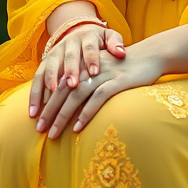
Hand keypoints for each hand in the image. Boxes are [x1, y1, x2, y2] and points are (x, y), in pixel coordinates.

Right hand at [29, 22, 125, 118]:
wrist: (78, 31)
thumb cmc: (99, 41)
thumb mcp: (109, 37)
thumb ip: (115, 43)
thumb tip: (121, 53)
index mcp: (87, 37)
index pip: (90, 47)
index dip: (92, 59)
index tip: (95, 72)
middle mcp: (69, 43)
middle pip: (69, 57)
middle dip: (70, 71)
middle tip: (72, 86)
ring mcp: (55, 52)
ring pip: (49, 68)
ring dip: (47, 85)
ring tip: (48, 103)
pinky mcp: (44, 62)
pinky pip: (38, 78)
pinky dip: (35, 94)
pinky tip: (34, 111)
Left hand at [35, 43, 163, 138]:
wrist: (151, 55)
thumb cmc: (125, 66)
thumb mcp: (102, 70)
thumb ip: (86, 80)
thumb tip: (69, 102)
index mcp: (83, 63)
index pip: (58, 82)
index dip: (45, 99)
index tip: (36, 117)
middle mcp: (90, 67)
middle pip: (63, 90)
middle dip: (49, 110)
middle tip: (39, 129)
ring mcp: (104, 74)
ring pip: (76, 95)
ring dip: (62, 115)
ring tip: (52, 133)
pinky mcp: (118, 81)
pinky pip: (98, 98)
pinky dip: (86, 113)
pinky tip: (77, 127)